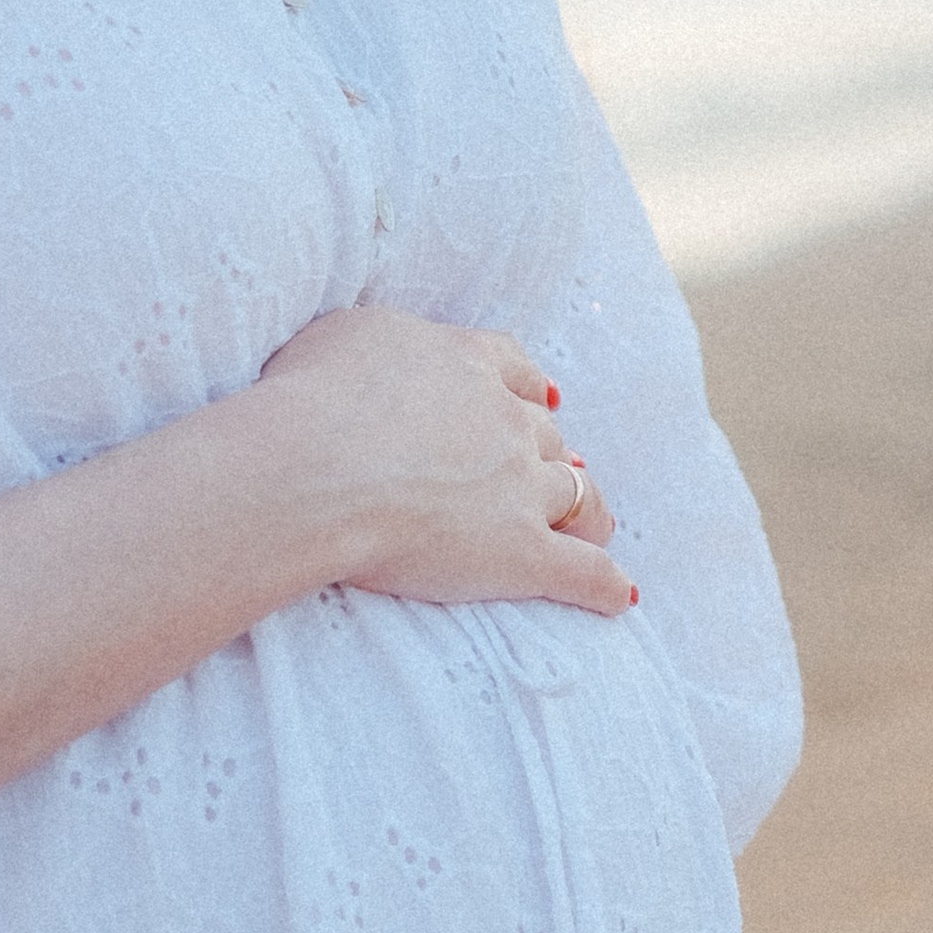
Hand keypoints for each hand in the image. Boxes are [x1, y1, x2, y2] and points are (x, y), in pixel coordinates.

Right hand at [258, 307, 627, 618]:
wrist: (317, 469)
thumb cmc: (314, 399)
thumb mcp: (349, 334)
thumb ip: (392, 341)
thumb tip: (399, 356)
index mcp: (466, 364)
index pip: (514, 370)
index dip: (529, 388)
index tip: (542, 397)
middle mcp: (505, 421)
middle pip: (545, 434)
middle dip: (548, 451)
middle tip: (549, 469)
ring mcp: (520, 487)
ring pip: (574, 494)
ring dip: (583, 507)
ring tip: (592, 525)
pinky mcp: (521, 554)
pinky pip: (582, 572)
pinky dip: (604, 585)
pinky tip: (619, 597)